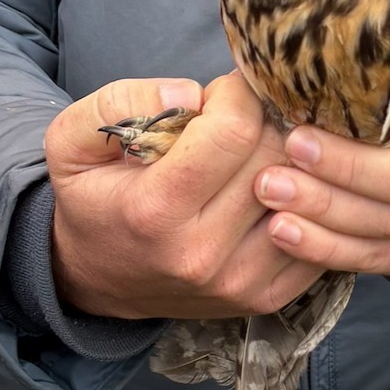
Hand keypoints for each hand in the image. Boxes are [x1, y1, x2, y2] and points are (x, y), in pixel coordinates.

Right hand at [46, 73, 326, 319]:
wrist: (94, 278)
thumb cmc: (92, 197)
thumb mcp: (73, 140)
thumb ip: (121, 102)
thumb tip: (190, 94)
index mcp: (154, 210)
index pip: (234, 132)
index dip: (236, 96)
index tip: (223, 93)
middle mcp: (200, 254)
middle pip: (275, 158)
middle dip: (265, 122)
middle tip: (243, 119)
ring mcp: (238, 281)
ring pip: (304, 195)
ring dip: (292, 162)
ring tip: (260, 152)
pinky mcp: (265, 296)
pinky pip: (316, 234)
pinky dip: (306, 202)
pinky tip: (278, 188)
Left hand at [253, 55, 389, 276]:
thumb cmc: (375, 107)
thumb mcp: (386, 78)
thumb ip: (375, 65)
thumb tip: (314, 33)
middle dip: (354, 166)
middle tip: (296, 145)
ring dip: (328, 207)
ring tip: (272, 189)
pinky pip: (376, 256)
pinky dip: (325, 246)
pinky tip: (282, 229)